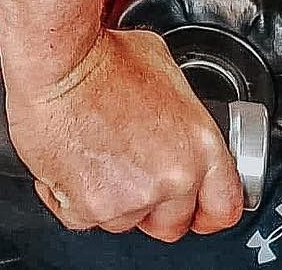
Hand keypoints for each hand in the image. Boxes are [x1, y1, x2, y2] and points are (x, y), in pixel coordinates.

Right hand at [7, 29, 243, 241]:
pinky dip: (78, 198)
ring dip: (116, 199)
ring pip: (127, 222)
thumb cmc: (103, 58)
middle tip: (137, 169)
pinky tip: (76, 160)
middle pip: (172, 224)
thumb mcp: (164, 72)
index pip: (224, 205)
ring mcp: (129, 199)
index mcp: (198, 144)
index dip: (209, 208)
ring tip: (101, 153)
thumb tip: (176, 124)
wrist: (57, 66)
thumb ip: (180, 114)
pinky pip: (87, 219)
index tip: (199, 205)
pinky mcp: (88, 210)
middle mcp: (169, 178)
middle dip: (156, 204)